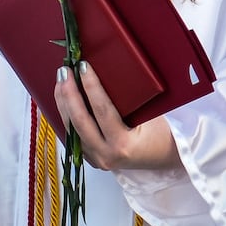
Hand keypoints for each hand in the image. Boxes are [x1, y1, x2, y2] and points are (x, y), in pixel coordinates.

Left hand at [54, 64, 179, 171]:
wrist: (164, 157)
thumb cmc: (161, 133)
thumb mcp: (147, 114)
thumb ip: (125, 98)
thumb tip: (105, 70)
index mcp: (123, 144)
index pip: (102, 110)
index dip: (91, 86)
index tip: (83, 67)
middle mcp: (106, 155)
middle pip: (79, 120)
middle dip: (69, 93)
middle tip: (65, 71)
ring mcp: (96, 159)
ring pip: (71, 128)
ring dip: (63, 102)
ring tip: (61, 81)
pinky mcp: (91, 158)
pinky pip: (73, 135)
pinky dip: (67, 115)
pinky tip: (63, 100)